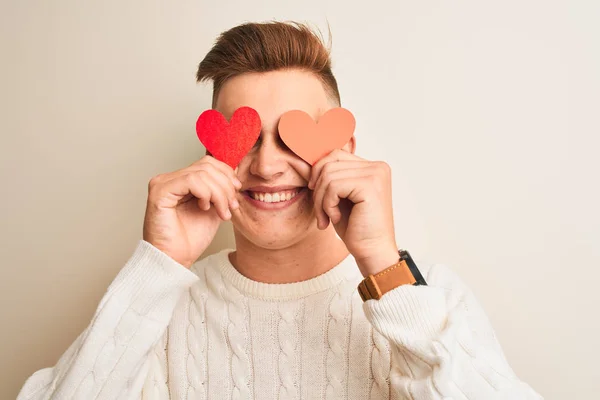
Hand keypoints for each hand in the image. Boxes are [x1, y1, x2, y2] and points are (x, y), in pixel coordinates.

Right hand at [142, 156, 241, 267]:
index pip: (208, 162)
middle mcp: (170, 178)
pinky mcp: (160, 191)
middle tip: (231, 206)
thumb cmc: (191, 238)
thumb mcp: (215, 208)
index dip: (227, 174)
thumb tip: (236, 172)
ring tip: (222, 212)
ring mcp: (163, 183)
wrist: (176, 259)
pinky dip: (206, 193)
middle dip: (226, 185)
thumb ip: (221, 190)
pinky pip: (191, 180)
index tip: (237, 192)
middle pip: (207, 165)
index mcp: (182, 180)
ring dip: (219, 193)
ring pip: (202, 173)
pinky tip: (205, 208)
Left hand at [308, 150, 398, 275]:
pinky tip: (336, 218)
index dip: (319, 174)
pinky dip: (328, 205)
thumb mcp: (339, 197)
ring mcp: (375, 174)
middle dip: (318, 190)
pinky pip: (333, 186)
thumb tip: (303, 163)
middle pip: (329, 164)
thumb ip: (330, 177)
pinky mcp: (370, 185)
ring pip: (328, 175)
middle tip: (321, 213)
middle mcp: (377, 167)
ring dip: (321, 201)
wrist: (372, 252)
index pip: (335, 155)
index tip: (317, 196)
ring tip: (327, 218)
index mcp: (373, 167)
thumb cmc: (356, 228)